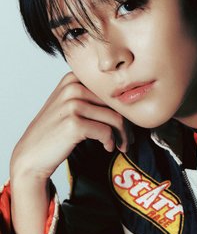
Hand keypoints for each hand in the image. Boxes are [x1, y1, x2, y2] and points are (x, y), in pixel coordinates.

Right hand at [11, 71, 129, 180]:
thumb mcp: (70, 104)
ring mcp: (72, 104)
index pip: (111, 90)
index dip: (123, 107)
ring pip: (115, 118)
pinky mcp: (74, 123)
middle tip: (129, 137)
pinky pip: (106, 131)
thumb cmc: (55, 131)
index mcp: (73, 79)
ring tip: (122, 144)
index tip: (128, 122)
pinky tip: (108, 147)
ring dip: (122, 135)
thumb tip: (128, 99)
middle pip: (116, 103)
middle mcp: (72, 88)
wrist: (31, 155)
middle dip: (126, 123)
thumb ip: (91, 96)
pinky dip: (110, 142)